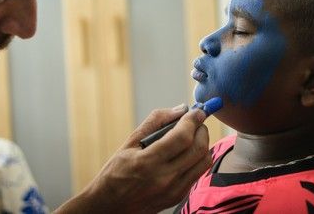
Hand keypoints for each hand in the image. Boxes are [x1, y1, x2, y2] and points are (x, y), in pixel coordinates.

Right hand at [56, 105, 211, 213]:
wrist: (110, 206)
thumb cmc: (116, 172)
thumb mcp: (129, 142)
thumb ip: (155, 122)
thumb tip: (180, 109)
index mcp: (148, 162)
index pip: (182, 137)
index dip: (193, 120)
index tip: (196, 111)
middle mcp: (164, 178)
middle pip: (199, 149)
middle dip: (201, 129)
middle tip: (195, 122)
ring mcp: (173, 190)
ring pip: (203, 161)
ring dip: (203, 144)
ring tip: (192, 136)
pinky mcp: (178, 197)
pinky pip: (197, 173)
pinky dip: (196, 158)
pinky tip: (185, 152)